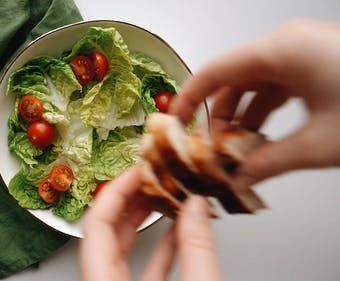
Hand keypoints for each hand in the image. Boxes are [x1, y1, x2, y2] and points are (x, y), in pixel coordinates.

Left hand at [80, 167, 220, 280]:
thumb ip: (197, 251)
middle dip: (129, 199)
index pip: (97, 225)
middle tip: (150, 177)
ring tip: (162, 195)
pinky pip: (142, 266)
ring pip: (122, 248)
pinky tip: (177, 231)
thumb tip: (197, 208)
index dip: (116, 192)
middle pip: (106, 231)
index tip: (136, 172)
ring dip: (143, 220)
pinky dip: (160, 246)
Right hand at [171, 19, 339, 186]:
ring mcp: (303, 52)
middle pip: (233, 80)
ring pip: (254, 84)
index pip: (214, 72)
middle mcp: (289, 45)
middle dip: (219, 118)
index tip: (174, 122)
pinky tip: (261, 138)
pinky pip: (275, 85)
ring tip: (236, 151)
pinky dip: (262, 111)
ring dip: (241, 118)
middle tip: (212, 151)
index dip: (187, 99)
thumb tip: (238, 180)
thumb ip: (270, 163)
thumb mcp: (320, 142)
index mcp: (283, 51)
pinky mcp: (315, 62)